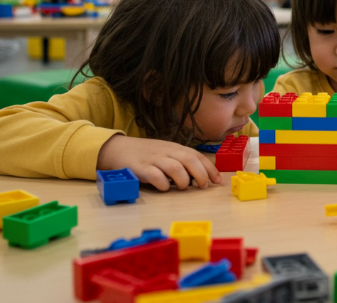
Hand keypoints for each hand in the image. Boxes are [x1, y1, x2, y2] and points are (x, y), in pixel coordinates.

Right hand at [97, 135, 221, 190]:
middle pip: (189, 160)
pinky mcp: (141, 168)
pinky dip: (163, 184)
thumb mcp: (166, 153)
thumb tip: (201, 176)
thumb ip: (181, 161)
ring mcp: (154, 159)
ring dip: (183, 180)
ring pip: (175, 167)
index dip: (209, 168)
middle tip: (202, 186)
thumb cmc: (147, 154)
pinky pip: (156, 176)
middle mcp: (166, 151)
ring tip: (183, 187)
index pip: (197, 156)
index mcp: (175, 148)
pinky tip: (164, 188)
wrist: (119, 149)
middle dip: (200, 174)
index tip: (217, 181)